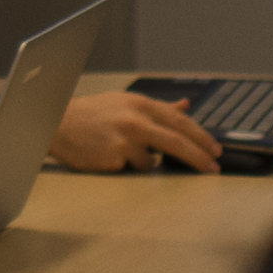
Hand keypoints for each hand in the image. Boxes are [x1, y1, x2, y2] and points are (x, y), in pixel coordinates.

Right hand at [53, 90, 222, 174]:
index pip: (180, 121)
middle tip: (213, 168)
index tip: (215, 149)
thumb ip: (158, 107)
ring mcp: (125, 140)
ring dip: (144, 161)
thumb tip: (186, 105)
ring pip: (152, 161)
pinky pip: (132, 169)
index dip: (201, 137)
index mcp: (141, 104)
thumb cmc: (92, 114)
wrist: (57, 123)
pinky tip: (109, 155)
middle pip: (177, 142)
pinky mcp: (114, 158)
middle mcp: (136, 120)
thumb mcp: (126, 103)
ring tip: (120, 149)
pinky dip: (126, 166)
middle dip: (199, 157)